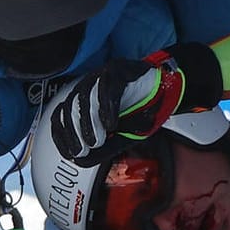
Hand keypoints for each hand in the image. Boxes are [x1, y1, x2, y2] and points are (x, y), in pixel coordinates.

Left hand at [48, 44, 223, 163]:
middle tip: (80, 149)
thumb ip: (102, 148)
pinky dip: (107, 108)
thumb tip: (79, 161)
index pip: (62, 116)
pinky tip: (111, 124)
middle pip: (70, 106)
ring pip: (84, 96)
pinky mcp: (117, 69)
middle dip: (72, 132)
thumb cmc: (143, 112)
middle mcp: (89, 86)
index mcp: (85, 101)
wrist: (168, 92)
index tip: (68, 152)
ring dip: (87, 122)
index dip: (61, 135)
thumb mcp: (121, 137)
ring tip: (96, 141)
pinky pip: (106, 87)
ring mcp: (102, 75)